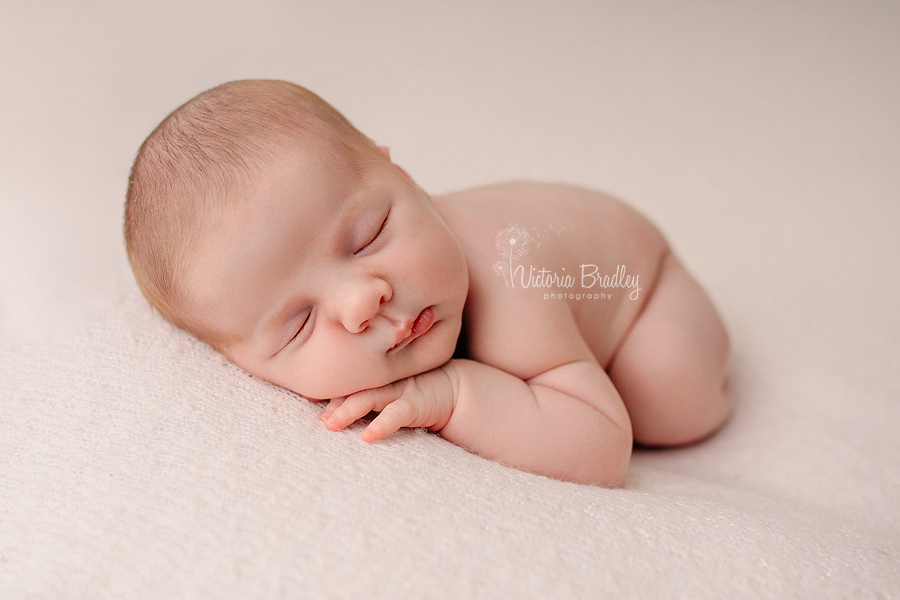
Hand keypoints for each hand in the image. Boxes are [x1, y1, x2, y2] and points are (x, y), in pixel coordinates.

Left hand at [320, 366, 456, 442]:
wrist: (458, 390)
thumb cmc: (420, 393)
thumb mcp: (394, 391)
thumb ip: (371, 396)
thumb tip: (334, 411)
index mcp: (379, 377)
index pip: (350, 381)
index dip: (329, 389)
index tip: (308, 398)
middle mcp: (387, 380)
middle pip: (355, 388)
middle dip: (335, 403)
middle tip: (318, 417)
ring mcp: (402, 390)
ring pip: (370, 398)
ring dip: (349, 411)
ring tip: (331, 424)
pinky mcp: (417, 403)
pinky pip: (396, 415)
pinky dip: (381, 425)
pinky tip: (368, 437)